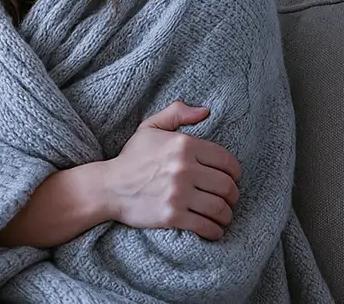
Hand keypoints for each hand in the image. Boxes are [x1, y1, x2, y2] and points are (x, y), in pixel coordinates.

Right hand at [102, 101, 241, 240]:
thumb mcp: (150, 127)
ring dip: (226, 215)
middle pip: (226, 186)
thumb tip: (206, 111)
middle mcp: (184, 169)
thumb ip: (177, 113)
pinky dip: (215, 231)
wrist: (108, 187)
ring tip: (223, 216)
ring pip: (219, 208)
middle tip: (229, 200)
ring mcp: (178, 194)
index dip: (235, 173)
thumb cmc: (131, 158)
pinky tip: (214, 230)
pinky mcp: (172, 215)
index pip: (226, 161)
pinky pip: (206, 226)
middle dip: (233, 196)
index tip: (232, 179)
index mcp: (184, 145)